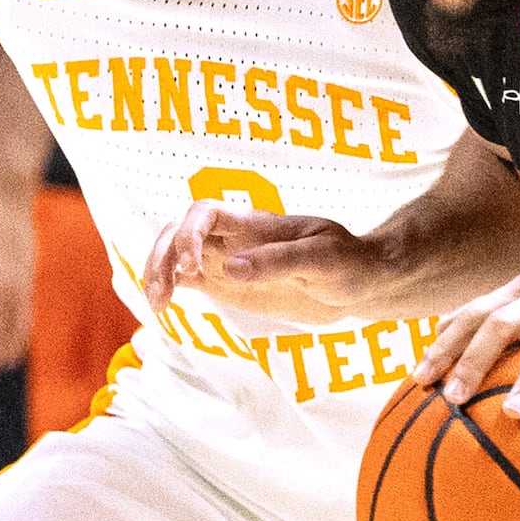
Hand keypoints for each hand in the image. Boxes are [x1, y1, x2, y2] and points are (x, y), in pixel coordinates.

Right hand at [140, 201, 398, 326]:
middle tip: (164, 293)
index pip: (205, 212)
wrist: (361, 281)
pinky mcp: (228, 286)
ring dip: (158, 274)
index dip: (189, 234)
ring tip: (157, 306)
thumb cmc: (348, 262)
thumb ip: (277, 262)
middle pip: (178, 232)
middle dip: (162, 256)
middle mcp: (234, 238)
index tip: (193, 267)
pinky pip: (188, 280)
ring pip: (176, 256)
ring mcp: (228, 261)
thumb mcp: (322, 259)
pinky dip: (169, 288)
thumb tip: (229, 268)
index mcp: (255, 224)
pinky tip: (162, 308)